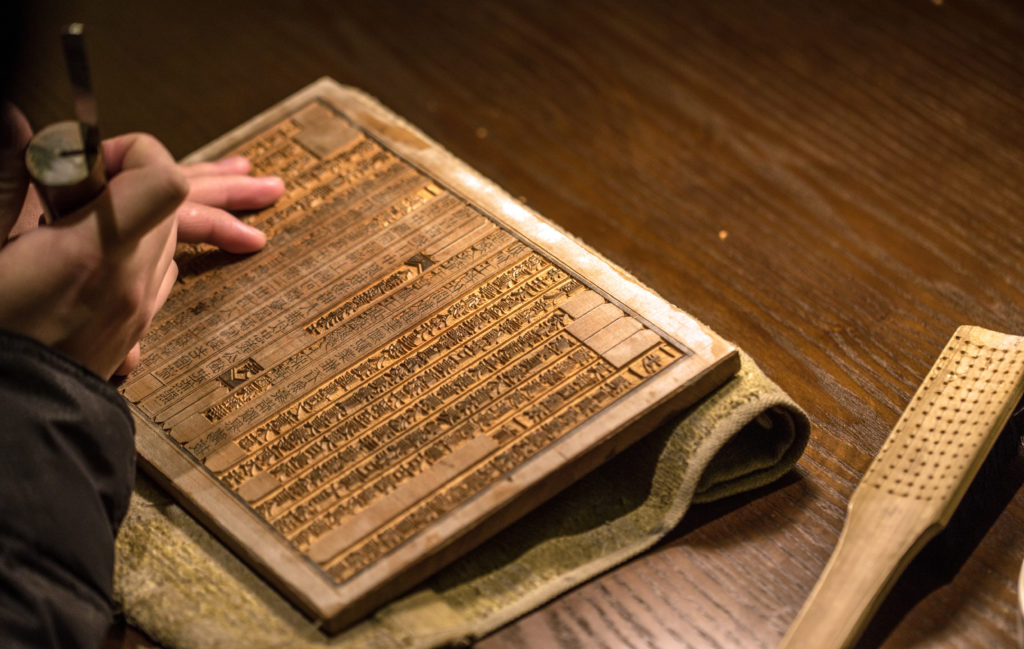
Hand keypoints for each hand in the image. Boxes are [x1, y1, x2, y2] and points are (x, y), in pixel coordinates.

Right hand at [0, 105, 284, 377]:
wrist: (3, 420)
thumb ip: (3, 181)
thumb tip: (12, 119)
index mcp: (92, 252)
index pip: (166, 183)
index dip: (139, 154)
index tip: (92, 158)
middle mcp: (128, 281)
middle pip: (188, 213)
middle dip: (212, 183)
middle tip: (259, 173)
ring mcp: (134, 310)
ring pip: (178, 246)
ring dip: (206, 219)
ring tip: (246, 208)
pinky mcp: (127, 331)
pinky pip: (162, 279)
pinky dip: (170, 255)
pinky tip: (178, 254)